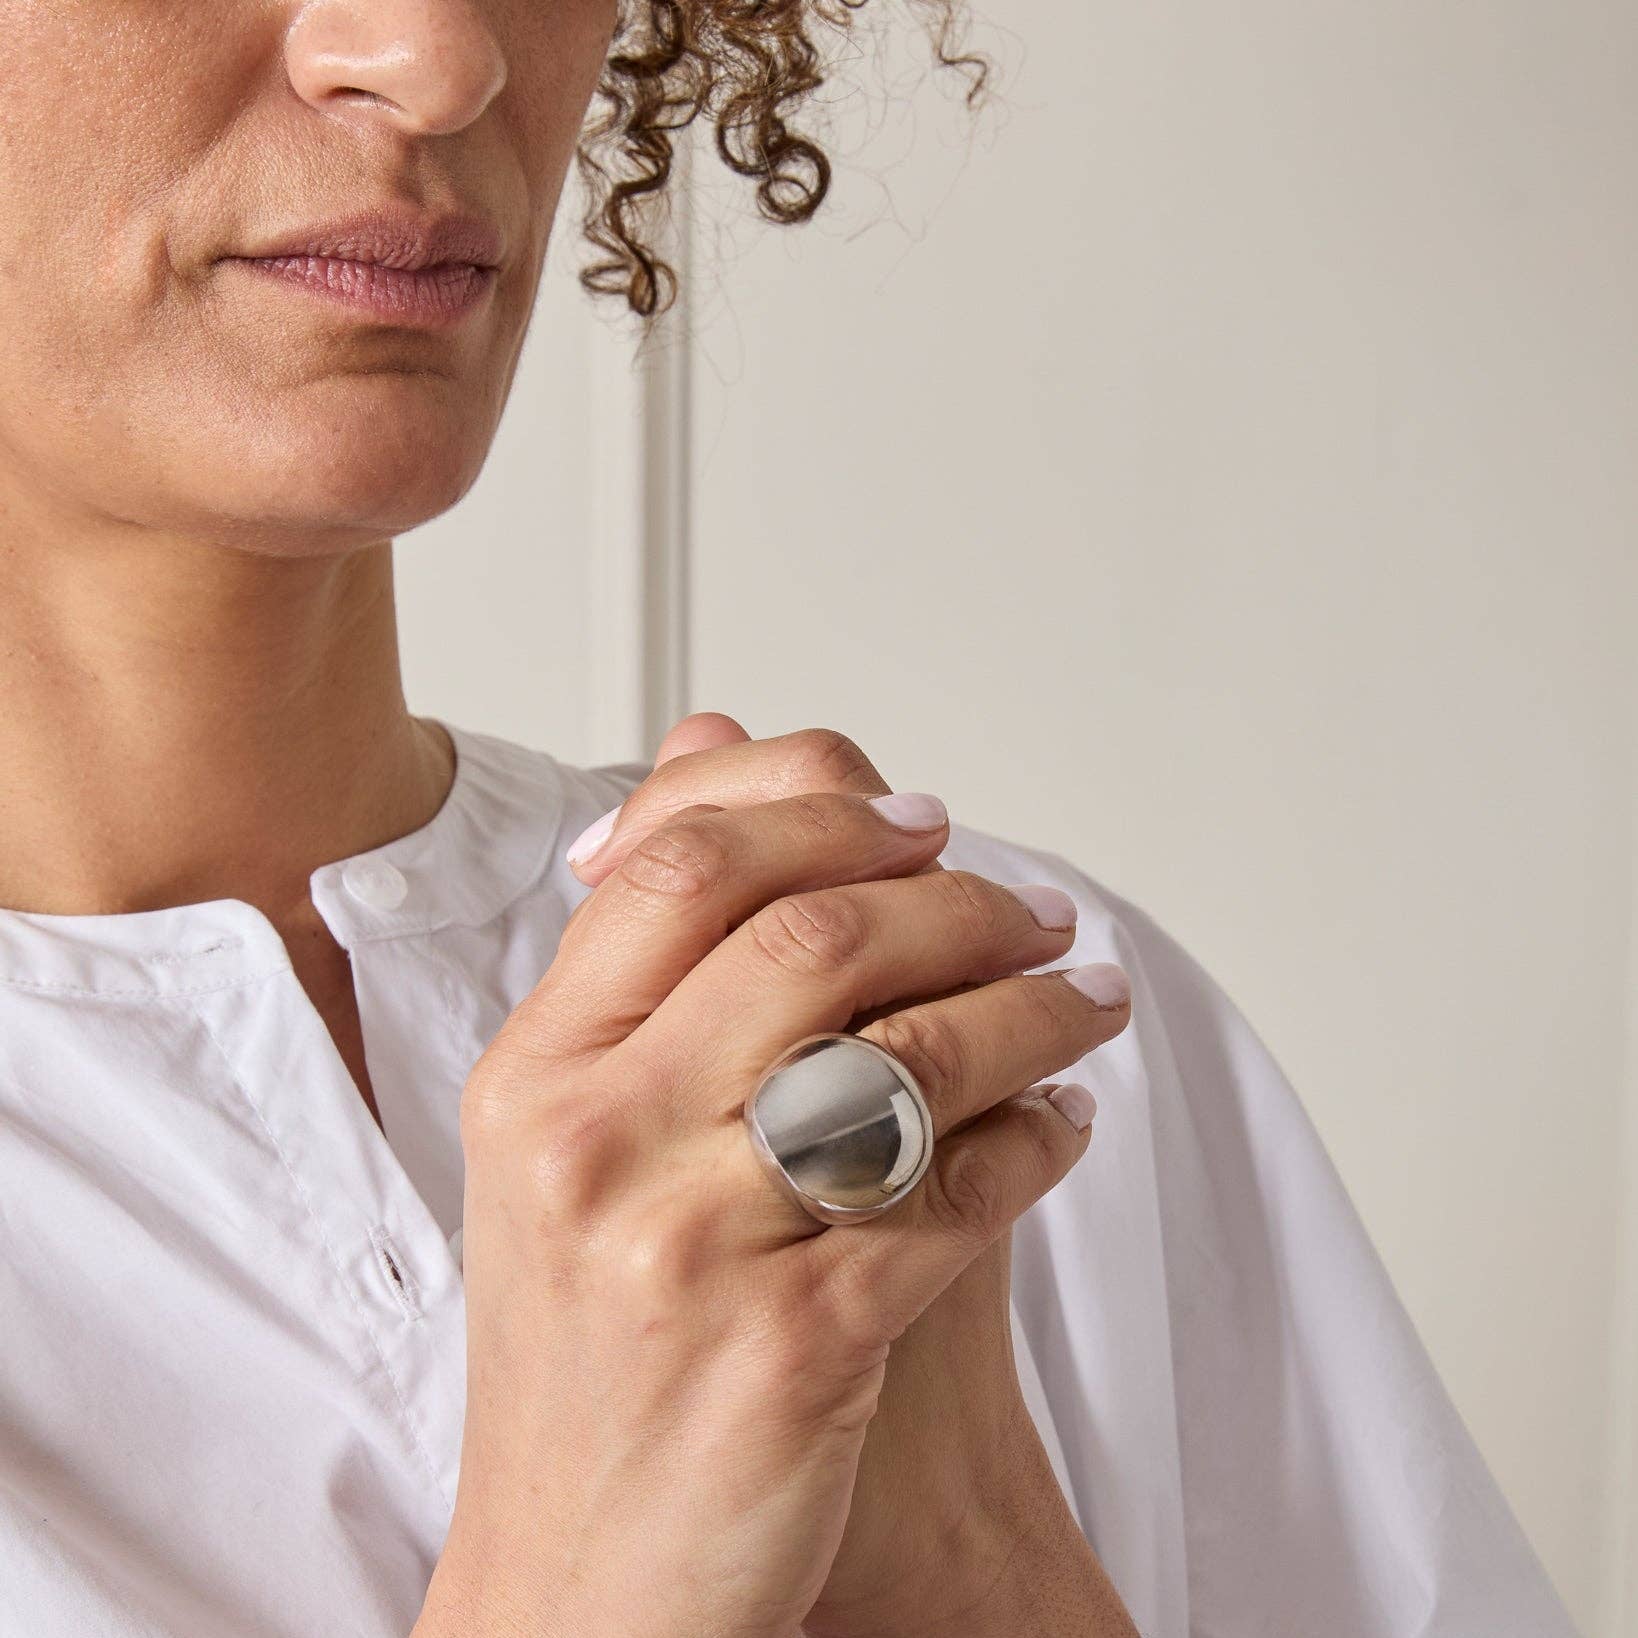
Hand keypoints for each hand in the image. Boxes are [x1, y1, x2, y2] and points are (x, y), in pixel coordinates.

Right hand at [563, 714, 1137, 1637]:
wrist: (587, 1585)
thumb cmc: (595, 1350)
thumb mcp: (575, 1146)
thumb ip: (653, 959)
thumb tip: (711, 742)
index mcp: (534, 1075)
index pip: (681, 862)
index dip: (823, 815)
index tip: (926, 824)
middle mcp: (594, 1144)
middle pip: (812, 933)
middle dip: (961, 902)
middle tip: (1040, 914)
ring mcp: (689, 1245)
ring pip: (909, 1056)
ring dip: (1034, 1012)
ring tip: (1087, 1002)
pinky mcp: (794, 1349)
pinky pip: (957, 1198)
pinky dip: (1038, 1145)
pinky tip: (1063, 1130)